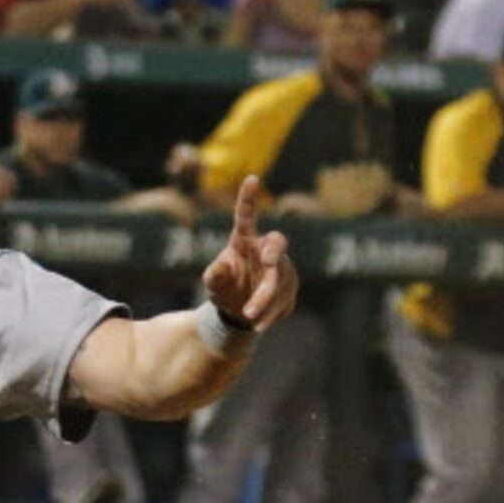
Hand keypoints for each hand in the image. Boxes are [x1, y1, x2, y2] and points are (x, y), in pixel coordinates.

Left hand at [200, 176, 296, 329]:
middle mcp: (265, 250)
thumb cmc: (224, 287)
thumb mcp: (213, 282)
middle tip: (268, 262)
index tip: (251, 178)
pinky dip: (271, 313)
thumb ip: (214, 275)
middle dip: (275, 252)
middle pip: (277, 244)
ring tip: (250, 317)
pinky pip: (285, 300)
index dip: (248, 197)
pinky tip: (259, 324)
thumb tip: (217, 269)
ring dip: (267, 298)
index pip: (246, 216)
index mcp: (244, 241)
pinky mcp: (290, 289)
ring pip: (281, 279)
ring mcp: (281, 269)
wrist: (237, 313)